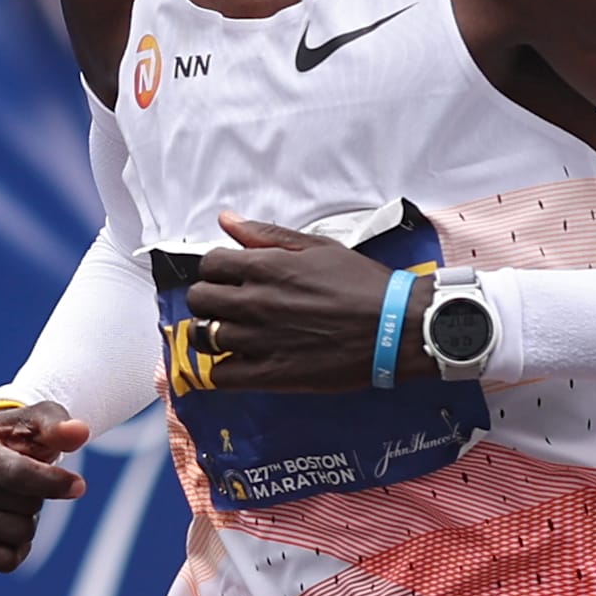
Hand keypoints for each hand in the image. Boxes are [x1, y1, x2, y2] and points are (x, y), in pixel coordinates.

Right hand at [0, 401, 87, 571]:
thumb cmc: (22, 436)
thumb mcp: (42, 420)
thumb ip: (59, 425)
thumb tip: (79, 432)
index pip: (14, 474)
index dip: (52, 482)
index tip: (78, 485)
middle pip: (19, 506)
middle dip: (39, 497)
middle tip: (31, 484)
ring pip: (14, 534)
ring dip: (31, 520)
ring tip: (19, 500)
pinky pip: (3, 561)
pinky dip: (20, 548)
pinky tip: (13, 525)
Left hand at [184, 212, 431, 391]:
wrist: (397, 326)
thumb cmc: (363, 284)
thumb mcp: (318, 247)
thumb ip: (266, 234)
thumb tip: (226, 219)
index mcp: (266, 267)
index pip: (209, 264)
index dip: (217, 269)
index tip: (232, 277)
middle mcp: (255, 302)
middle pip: (198, 300)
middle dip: (211, 299)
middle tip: (232, 305)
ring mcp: (260, 340)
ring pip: (203, 337)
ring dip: (214, 334)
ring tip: (236, 334)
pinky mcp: (271, 374)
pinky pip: (221, 376)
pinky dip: (223, 370)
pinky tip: (241, 362)